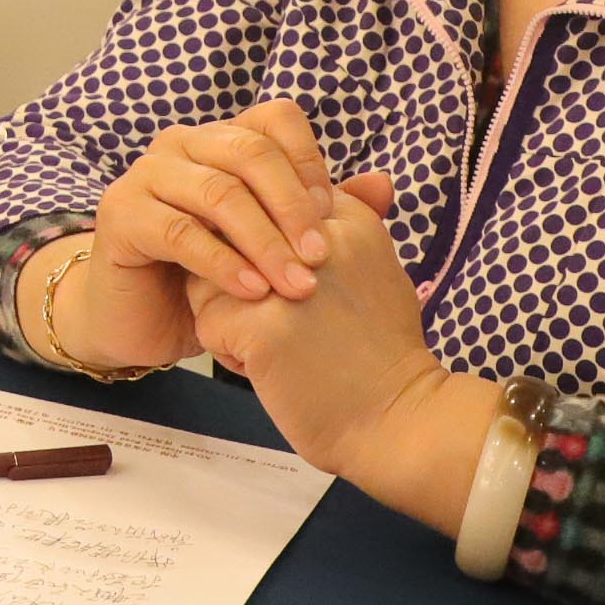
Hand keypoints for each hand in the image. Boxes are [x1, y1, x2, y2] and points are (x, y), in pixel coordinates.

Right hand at [59, 101, 334, 372]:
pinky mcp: (121, 217)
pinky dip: (221, 263)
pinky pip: (178, 232)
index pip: (275, 120)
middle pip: (249, 151)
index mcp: (221, 140)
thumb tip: (384, 184)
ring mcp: (145, 176)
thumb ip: (321, 215)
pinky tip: (251, 291)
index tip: (335, 216)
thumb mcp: (272, 245)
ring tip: (296, 285)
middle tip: (322, 256)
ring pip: (217, 193)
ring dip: (264, 241)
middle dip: (293, 206)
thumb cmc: (214, 278)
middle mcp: (181, 145)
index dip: (309, 161)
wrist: (145, 321)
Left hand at [188, 178, 493, 534]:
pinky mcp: (259, 324)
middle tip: (296, 326)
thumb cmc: (381, 351)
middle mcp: (314, 237)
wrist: (398, 420)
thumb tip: (321, 184)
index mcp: (346, 215)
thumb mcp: (375, 268)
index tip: (309, 293)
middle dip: (243, 282)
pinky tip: (274, 370)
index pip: (262, 206)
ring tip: (282, 346)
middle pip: (230, 238)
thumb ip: (336, 228)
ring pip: (210, 278)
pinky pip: (207, 324)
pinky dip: (230, 354)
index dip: (267, 253)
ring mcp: (285, 279)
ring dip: (231, 316)